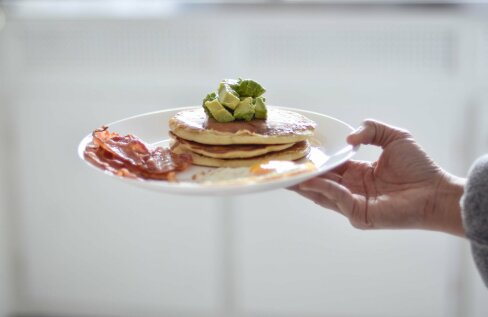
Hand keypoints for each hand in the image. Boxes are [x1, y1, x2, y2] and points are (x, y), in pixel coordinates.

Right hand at [290, 119, 464, 235]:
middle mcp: (352, 189)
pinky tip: (313, 180)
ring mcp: (353, 203)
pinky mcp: (359, 214)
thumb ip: (371, 129)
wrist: (435, 190)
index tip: (296, 151)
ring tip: (286, 174)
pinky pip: (337, 200)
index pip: (330, 166)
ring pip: (322, 193)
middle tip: (280, 166)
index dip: (314, 160)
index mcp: (358, 172)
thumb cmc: (419, 167)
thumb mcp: (394, 137)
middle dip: (301, 175)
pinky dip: (325, 190)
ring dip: (305, 183)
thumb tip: (348, 139)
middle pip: (320, 182)